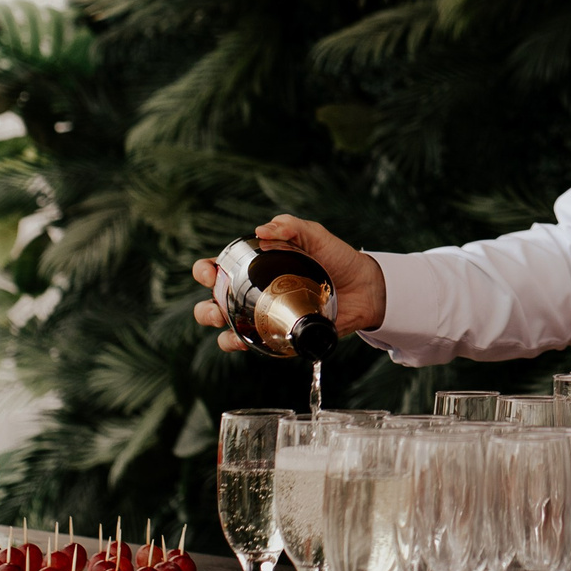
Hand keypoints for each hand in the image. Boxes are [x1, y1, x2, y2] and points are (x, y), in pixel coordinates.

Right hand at [189, 214, 387, 348]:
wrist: (365, 289)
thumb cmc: (338, 258)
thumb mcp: (315, 236)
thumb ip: (292, 227)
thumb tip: (262, 231)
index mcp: (256, 266)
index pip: (219, 268)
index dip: (205, 270)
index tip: (210, 272)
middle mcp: (255, 291)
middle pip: (214, 301)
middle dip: (205, 306)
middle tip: (216, 304)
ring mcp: (265, 315)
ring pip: (226, 325)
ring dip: (217, 327)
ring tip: (224, 322)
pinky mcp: (279, 334)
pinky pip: (252, 343)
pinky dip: (240, 344)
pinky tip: (243, 341)